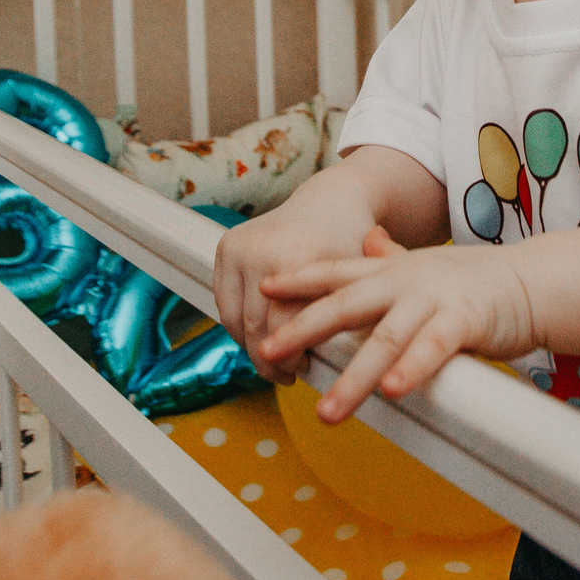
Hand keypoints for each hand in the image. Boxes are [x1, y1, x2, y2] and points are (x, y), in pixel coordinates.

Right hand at [213, 181, 377, 384]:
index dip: (290, 358)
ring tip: (270, 361)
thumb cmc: (350, 246)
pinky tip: (257, 336)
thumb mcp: (356, 283)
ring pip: (233, 317)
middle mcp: (263, 249)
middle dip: (267, 359)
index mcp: (299, 257)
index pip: (283, 327)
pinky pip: (223, 300)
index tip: (300, 374)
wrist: (331, 202)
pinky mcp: (226, 245)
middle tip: (283, 377)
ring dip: (248, 346)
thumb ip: (345, 321)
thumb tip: (339, 377)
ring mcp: (241, 245)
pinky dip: (236, 324)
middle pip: (254, 326)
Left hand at [255, 229, 535, 422]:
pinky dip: (412, 369)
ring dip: (353, 376)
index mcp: (394, 269)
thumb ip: (394, 257)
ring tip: (326, 411)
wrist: (535, 281)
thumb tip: (369, 238)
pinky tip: (391, 392)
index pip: (336, 270)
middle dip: (303, 328)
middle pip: (345, 304)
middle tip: (268, 353)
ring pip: (384, 339)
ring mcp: (434, 299)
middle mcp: (406, 280)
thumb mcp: (428, 264)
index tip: (261, 289)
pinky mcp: (465, 320)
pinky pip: (433, 347)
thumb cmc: (478, 282)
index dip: (297, 279)